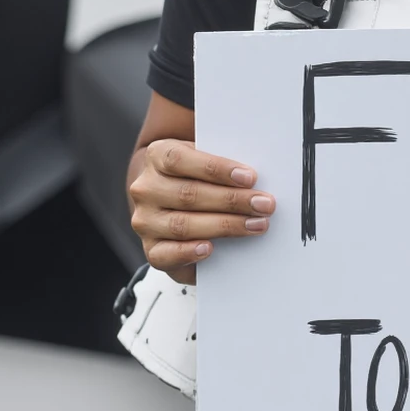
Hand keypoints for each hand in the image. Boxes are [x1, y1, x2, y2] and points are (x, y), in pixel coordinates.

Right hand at [128, 138, 274, 282]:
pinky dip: (188, 252)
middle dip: (232, 201)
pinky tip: (210, 248)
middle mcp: (146, 188)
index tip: (250, 177)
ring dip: (224, 226)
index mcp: (157, 155)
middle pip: (189, 195)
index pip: (181, 160)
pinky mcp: (151, 249)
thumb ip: (222, 158)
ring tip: (256, 224)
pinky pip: (166, 254)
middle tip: (264, 204)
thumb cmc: (196, 173)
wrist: (171, 196)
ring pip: (183, 225)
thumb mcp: (205, 156)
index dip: (217, 169)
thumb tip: (253, 175)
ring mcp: (145, 220)